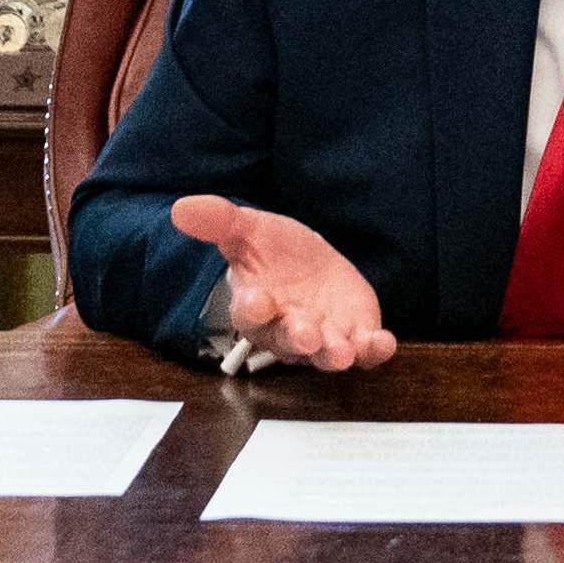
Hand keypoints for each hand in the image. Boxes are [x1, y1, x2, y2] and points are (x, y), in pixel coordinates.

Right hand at [172, 196, 394, 371]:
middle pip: (288, 341)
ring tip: (342, 351)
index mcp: (256, 306)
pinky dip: (373, 351)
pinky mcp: (354, 334)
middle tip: (306, 334)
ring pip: (325, 354)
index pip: (249, 314)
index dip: (253, 308)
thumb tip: (181, 208)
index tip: (258, 299)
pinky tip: (382, 342)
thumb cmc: (273, 252)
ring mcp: (323, 336)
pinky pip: (364, 352)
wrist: (308, 263)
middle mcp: (287, 329)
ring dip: (334, 353)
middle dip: (298, 338)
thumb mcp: (247, 230)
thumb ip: (218, 221)